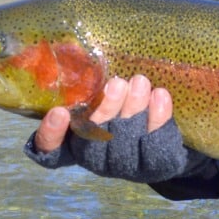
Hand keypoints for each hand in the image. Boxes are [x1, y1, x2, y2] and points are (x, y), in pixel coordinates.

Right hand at [24, 75, 192, 182]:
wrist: (166, 136)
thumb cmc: (123, 105)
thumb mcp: (103, 95)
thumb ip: (90, 86)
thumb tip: (83, 52)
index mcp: (75, 144)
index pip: (51, 150)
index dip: (52, 135)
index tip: (59, 112)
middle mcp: (96, 158)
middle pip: (94, 142)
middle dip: (106, 109)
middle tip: (117, 82)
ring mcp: (124, 166)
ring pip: (125, 143)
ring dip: (133, 109)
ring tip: (140, 82)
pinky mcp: (153, 166)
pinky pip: (156, 146)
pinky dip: (158, 118)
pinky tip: (160, 95)